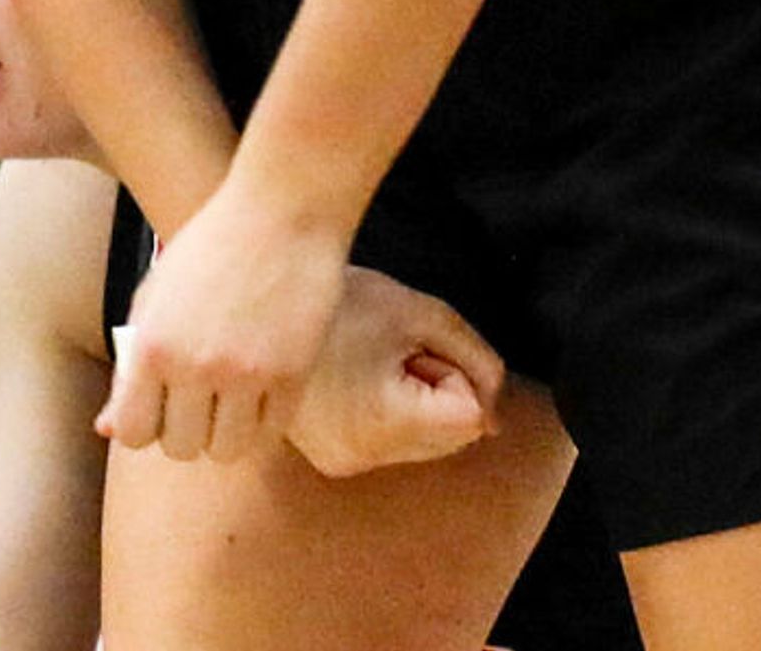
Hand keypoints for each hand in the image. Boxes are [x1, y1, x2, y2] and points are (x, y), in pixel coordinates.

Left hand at [101, 177, 352, 463]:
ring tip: (228, 398)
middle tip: (196, 398)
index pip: (133, 432)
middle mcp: (194, 365)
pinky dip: (261, 423)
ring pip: (226, 451)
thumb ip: (129, 367)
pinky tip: (259, 392)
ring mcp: (246, 374)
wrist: (281, 212)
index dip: (142, 426)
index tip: (156, 408)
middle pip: (180, 448)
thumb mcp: (153, 298)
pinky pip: (270, 434)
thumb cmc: (209, 250)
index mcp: (151, 344)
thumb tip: (107, 429)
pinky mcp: (292, 376)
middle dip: (184, 430)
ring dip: (224, 433)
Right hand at [284, 266, 501, 478]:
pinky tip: (351, 384)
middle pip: (451, 438)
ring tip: (363, 367)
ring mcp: (341, 462)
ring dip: (414, 407)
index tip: (408, 349)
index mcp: (383, 421)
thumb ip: (479, 362)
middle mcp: (361, 455)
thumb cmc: (343, 298)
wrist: (265, 301)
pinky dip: (387, 418)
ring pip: (425, 446)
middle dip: (436, 394)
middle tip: (384, 354)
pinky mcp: (329, 460)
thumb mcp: (424, 314)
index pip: (470, 418)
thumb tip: (495, 422)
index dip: (451, 375)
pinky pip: (391, 448)